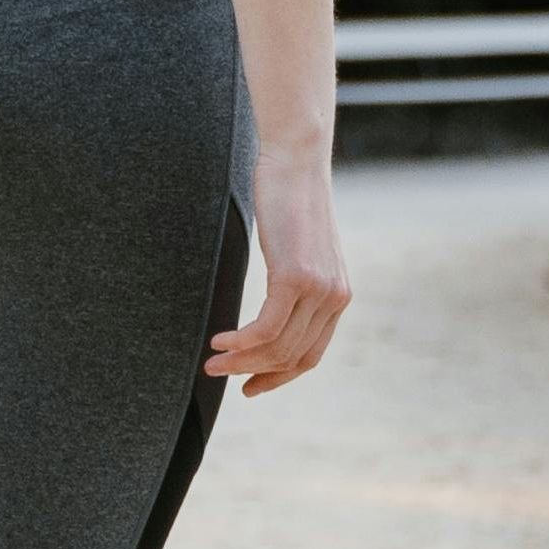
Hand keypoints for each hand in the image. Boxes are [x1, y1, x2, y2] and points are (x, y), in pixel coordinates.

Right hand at [204, 140, 351, 395]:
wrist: (295, 160)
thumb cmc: (289, 199)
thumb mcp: (297, 250)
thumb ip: (295, 282)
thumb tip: (273, 307)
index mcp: (337, 296)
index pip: (310, 355)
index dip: (278, 378)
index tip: (249, 387)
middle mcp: (334, 298)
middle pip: (291, 357)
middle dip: (252, 373)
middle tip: (217, 374)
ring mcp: (317, 289)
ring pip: (277, 347)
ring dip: (240, 361)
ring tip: (211, 362)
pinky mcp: (295, 277)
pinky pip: (265, 327)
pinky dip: (240, 342)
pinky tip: (219, 341)